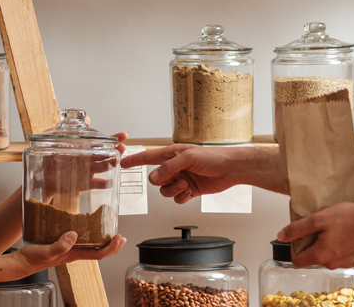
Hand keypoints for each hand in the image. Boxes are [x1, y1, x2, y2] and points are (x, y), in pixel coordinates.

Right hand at [13, 232, 127, 270]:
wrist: (22, 262)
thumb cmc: (33, 258)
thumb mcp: (46, 250)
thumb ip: (60, 245)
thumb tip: (74, 236)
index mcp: (74, 254)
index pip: (99, 253)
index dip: (112, 247)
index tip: (120, 238)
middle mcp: (74, 253)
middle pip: (99, 251)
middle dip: (112, 245)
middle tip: (121, 236)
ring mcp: (69, 250)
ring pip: (91, 246)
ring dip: (103, 240)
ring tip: (109, 231)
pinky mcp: (62, 245)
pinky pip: (81, 241)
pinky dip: (89, 235)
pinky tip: (86, 228)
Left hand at [39, 132, 127, 198]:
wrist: (45, 179)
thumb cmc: (52, 159)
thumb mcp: (60, 143)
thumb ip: (73, 131)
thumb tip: (86, 117)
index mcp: (86, 149)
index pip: (102, 142)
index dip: (114, 138)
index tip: (124, 135)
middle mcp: (90, 160)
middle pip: (107, 154)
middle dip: (117, 151)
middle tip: (123, 148)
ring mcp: (90, 172)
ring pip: (104, 167)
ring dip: (112, 164)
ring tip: (118, 161)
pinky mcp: (86, 184)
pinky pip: (98, 184)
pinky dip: (105, 183)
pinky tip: (111, 181)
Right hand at [121, 144, 241, 203]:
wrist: (231, 169)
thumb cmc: (214, 157)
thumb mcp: (189, 157)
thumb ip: (170, 167)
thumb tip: (155, 176)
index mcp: (172, 154)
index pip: (148, 157)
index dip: (134, 160)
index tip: (122, 163)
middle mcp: (175, 167)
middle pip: (155, 179)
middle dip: (163, 181)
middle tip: (174, 178)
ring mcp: (181, 179)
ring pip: (165, 191)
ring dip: (174, 190)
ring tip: (186, 185)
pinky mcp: (189, 190)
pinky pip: (177, 199)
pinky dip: (182, 197)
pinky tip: (190, 192)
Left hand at [277, 202, 353, 269]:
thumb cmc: (349, 217)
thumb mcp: (318, 218)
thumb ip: (297, 229)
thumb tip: (281, 236)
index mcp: (321, 255)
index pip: (297, 261)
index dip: (294, 248)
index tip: (301, 236)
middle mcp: (332, 264)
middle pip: (312, 258)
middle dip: (312, 244)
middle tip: (319, 227)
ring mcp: (345, 264)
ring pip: (326, 256)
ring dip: (326, 245)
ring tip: (334, 229)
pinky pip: (340, 256)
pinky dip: (339, 247)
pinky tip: (345, 234)